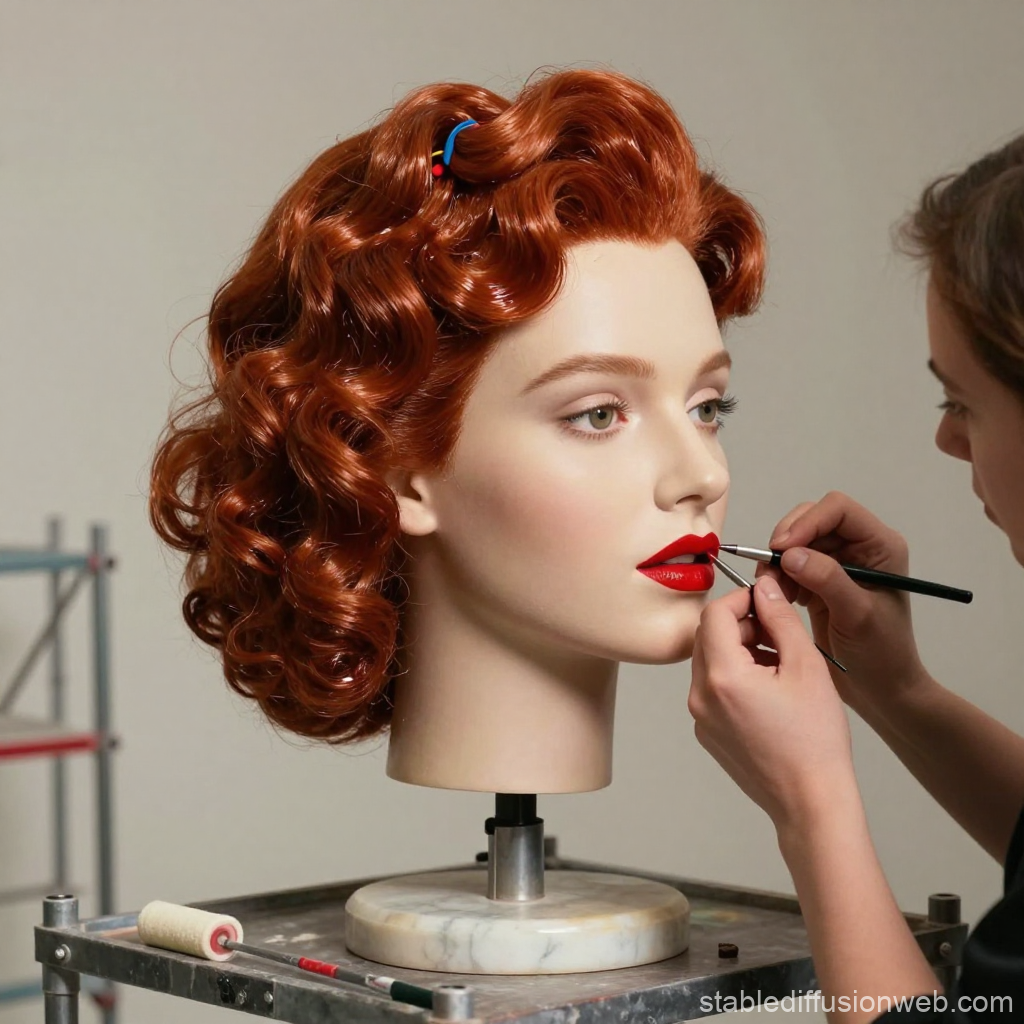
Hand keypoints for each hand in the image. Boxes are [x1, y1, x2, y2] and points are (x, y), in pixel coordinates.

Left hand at [689, 576, 856, 831]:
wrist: (810, 800)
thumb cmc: (814, 741)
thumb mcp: (805, 666)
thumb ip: (780, 618)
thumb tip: (765, 587)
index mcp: (722, 676)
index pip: (714, 614)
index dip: (741, 599)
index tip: (766, 600)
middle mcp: (700, 696)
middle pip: (708, 637)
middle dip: (742, 624)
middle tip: (779, 631)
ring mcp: (700, 717)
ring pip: (710, 662)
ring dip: (740, 650)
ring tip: (781, 662)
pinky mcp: (707, 732)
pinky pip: (713, 689)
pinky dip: (735, 677)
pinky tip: (771, 689)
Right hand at [760, 492, 930, 713]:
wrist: (882, 689)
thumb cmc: (882, 653)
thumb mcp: (857, 615)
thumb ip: (827, 579)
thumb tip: (790, 554)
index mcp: (880, 546)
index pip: (838, 510)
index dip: (807, 521)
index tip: (782, 548)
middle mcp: (859, 547)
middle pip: (813, 519)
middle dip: (788, 540)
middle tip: (770, 568)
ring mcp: (838, 563)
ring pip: (798, 541)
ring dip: (779, 561)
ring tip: (772, 588)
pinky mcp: (819, 581)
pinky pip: (791, 565)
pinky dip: (778, 577)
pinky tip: (778, 597)